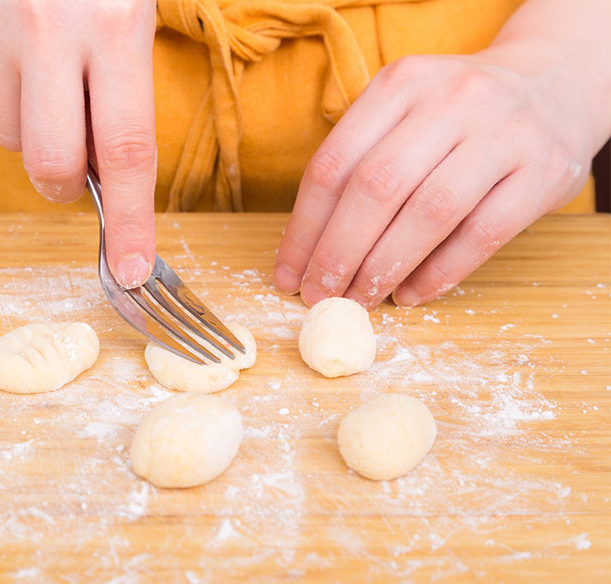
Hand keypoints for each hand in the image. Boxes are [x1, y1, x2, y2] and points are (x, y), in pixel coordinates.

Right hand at [0, 0, 157, 287]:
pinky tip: (13, 44)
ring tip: (47, 68)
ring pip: (7, 135)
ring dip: (32, 125)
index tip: (131, 270)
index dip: (132, 221)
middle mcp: (45, 33)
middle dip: (68, 184)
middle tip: (79, 165)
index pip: (124, 151)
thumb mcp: (133, 3)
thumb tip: (111, 169)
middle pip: (51, 166)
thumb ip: (126, 82)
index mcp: (112, 25)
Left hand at [273, 32, 605, 308]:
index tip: (287, 274)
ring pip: (429, 213)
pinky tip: (412, 294)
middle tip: (318, 295)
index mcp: (401, 84)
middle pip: (376, 187)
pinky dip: (439, 273)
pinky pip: (482, 234)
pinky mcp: (543, 173)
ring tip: (359, 301)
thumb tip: (307, 253)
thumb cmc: (456, 117)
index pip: (334, 164)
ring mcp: (503, 134)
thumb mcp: (404, 112)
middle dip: (338, 253)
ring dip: (384, 267)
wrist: (555, 86)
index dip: (304, 229)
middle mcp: (452, 101)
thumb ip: (359, 164)